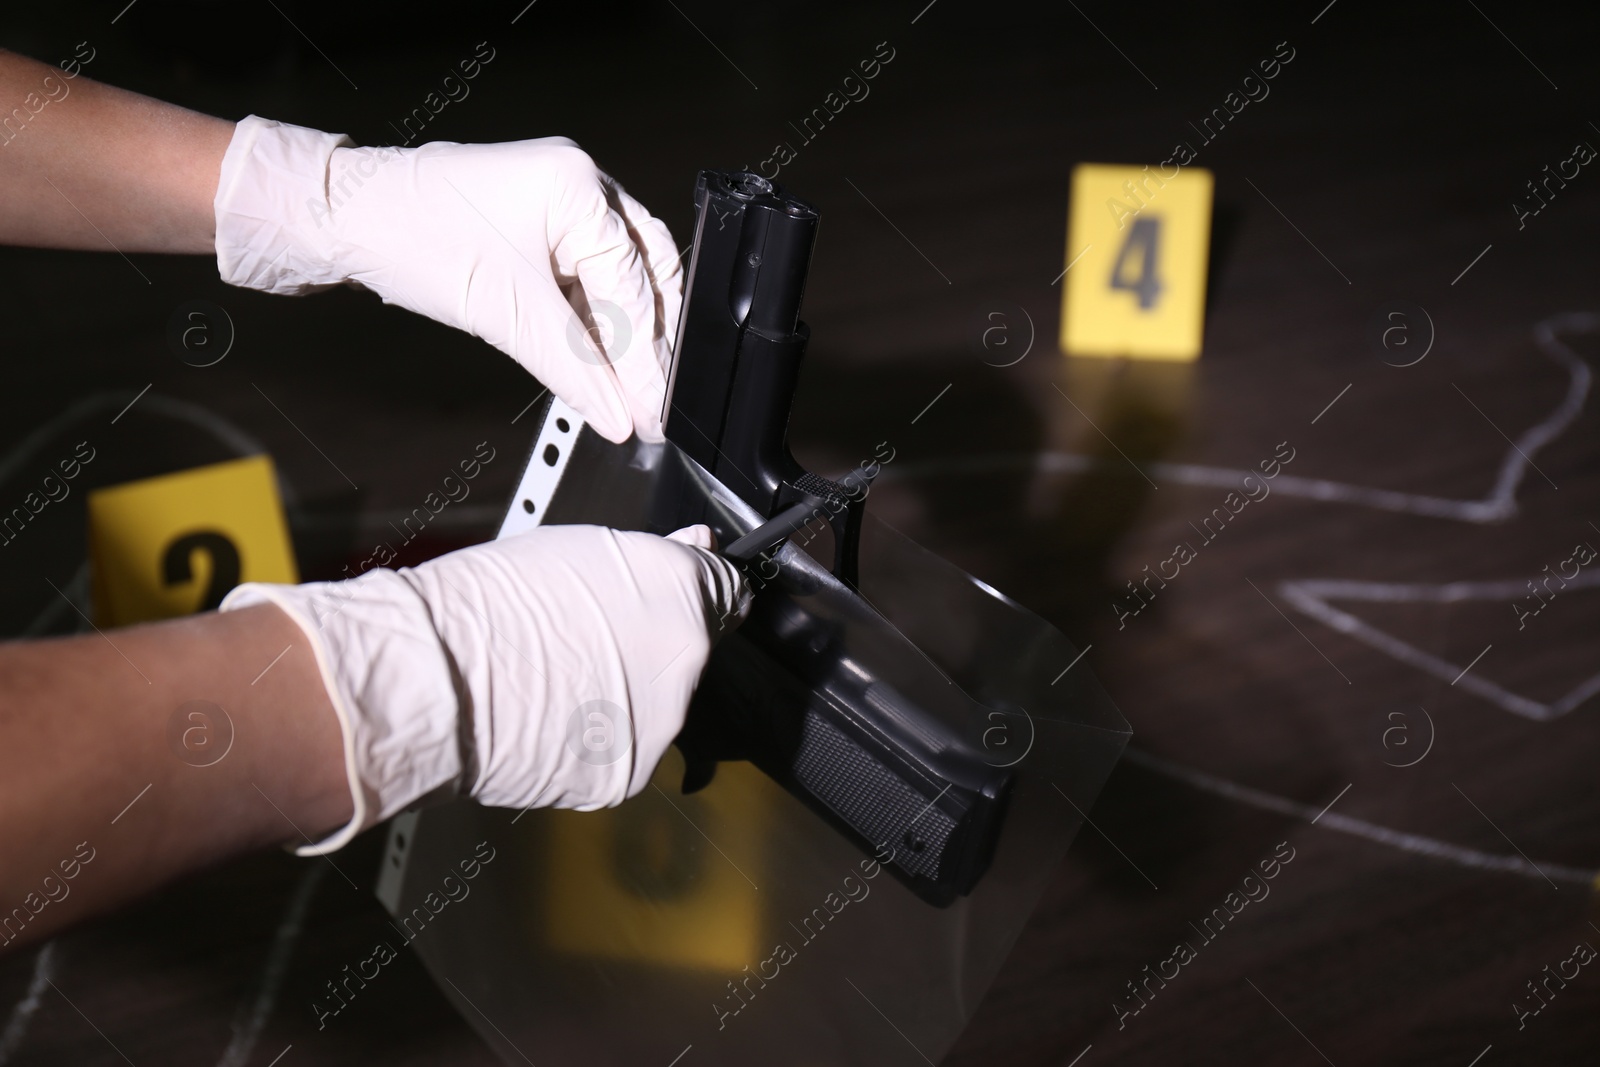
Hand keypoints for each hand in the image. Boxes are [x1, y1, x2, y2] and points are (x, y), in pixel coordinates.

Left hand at [213, 116, 681, 442]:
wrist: (343, 220)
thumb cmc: (409, 236)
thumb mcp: (504, 313)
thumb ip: (572, 368)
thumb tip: (617, 414)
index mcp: (579, 187)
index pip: (632, 289)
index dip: (644, 361)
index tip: (651, 412)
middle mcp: (582, 184)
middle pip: (647, 275)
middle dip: (652, 343)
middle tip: (654, 404)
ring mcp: (563, 201)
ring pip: (622, 278)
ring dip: (626, 336)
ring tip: (630, 392)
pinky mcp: (541, 224)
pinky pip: (589, 278)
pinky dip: (597, 322)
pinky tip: (599, 362)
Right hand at [221, 525, 747, 853]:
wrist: (433, 680)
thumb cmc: (487, 604)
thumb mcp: (577, 548)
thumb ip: (652, 559)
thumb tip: (695, 549)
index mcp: (679, 593)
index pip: (730, 593)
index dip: (704, 593)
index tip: (687, 598)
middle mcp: (685, 661)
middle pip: (689, 653)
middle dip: (652, 646)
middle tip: (587, 639)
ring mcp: (660, 724)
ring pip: (657, 704)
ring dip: (624, 694)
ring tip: (554, 679)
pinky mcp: (627, 772)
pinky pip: (624, 747)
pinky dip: (596, 737)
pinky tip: (550, 716)